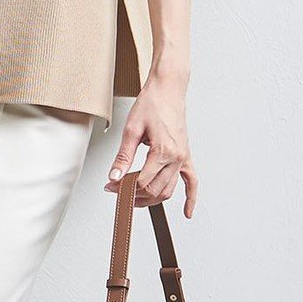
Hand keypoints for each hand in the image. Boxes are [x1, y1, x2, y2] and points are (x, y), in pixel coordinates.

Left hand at [104, 70, 196, 215]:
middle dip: (134, 196)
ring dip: (152, 199)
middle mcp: (176, 157)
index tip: (110, 186)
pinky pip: (192, 181)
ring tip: (134, 198)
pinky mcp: (185, 156)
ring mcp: (183, 158)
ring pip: (168, 190)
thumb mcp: (131, 130)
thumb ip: (123, 156)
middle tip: (117, 191)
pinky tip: (187, 211)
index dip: (123, 188)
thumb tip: (114, 176)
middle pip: (155, 190)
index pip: (141, 182)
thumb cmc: (151, 104)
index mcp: (163, 151)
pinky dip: (191, 198)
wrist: (168, 89)